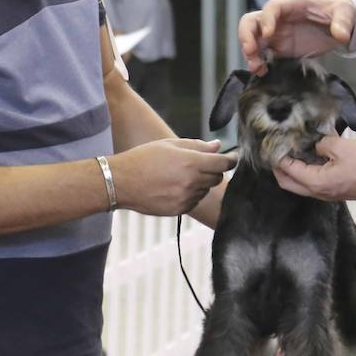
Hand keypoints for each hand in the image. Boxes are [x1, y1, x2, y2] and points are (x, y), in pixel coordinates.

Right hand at [111, 138, 237, 216]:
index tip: (234, 158)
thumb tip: (217, 146)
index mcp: (191, 162)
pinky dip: (191, 194)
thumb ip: (197, 146)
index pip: (223, 163)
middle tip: (202, 164)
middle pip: (217, 178)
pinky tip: (175, 187)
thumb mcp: (170, 145)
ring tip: (181, 175)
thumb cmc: (143, 159)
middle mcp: (191, 182)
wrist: (121, 182)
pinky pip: (194, 201)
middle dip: (214, 170)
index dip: (231, 160)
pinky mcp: (179, 210)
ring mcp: (185, 198)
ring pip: (206, 190)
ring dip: (201, 183)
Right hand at [238, 0, 355, 74]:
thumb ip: (342, 22)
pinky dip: (258, 63)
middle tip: (251, 52)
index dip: (267, 19)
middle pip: (252, 21)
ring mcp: (276, 34)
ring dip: (249, 53)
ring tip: (257, 68)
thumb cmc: (338, 12)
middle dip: (247, 35)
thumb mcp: (345, 12)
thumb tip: (341, 35)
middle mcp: (278, 18)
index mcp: (292, 4)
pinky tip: (263, 72)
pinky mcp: (278, 49)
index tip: (268, 34)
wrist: (337, 25)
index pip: (272, 7)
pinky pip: (261, 55)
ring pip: (252, 39)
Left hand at [274, 135, 355, 202]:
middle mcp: (317, 192)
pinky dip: (304, 173)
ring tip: (292, 152)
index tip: (275, 143)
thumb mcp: (342, 147)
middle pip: (288, 183)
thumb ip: (321, 144)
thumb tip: (314, 145)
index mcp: (316, 182)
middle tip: (278, 150)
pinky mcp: (334, 192)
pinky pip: (311, 184)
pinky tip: (309, 158)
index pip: (288, 170)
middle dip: (279, 167)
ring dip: (292, 171)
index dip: (278, 156)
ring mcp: (326, 194)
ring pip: (299, 185)